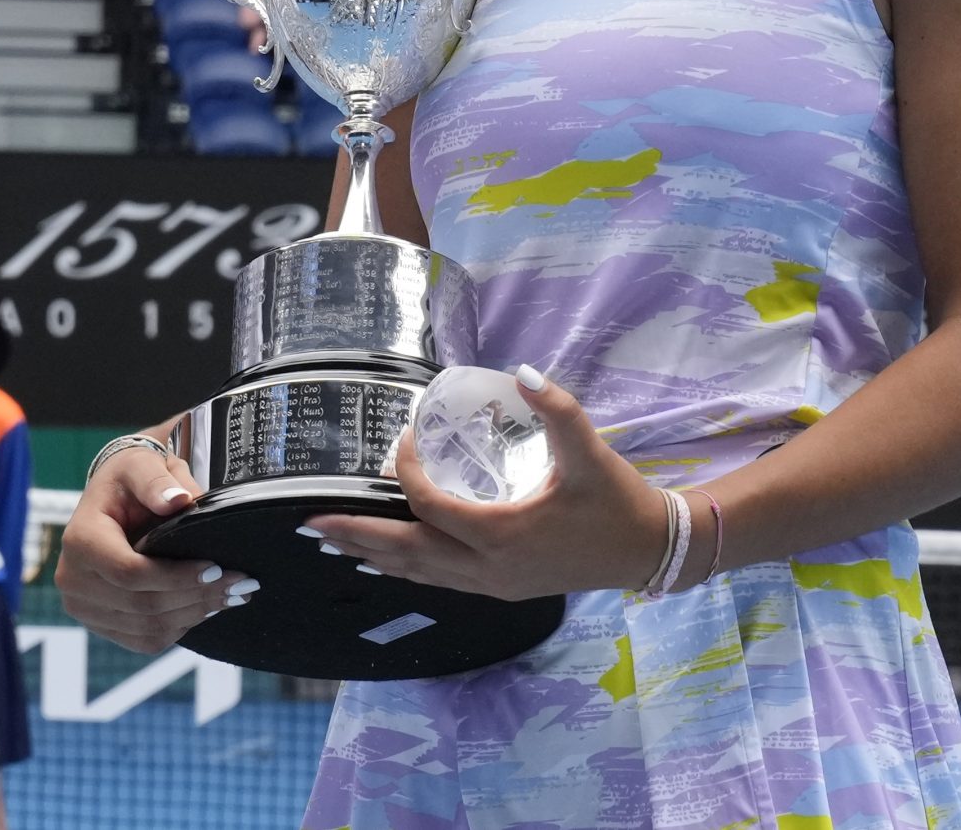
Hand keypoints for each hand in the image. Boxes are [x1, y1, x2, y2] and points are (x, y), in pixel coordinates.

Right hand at [54, 443, 252, 653]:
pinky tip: (206, 608)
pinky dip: (180, 627)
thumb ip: (157, 480)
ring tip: (231, 596)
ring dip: (194, 615)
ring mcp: (84, 607)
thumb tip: (179, 500)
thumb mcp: (140, 465)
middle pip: (142, 605)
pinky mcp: (100, 623)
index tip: (216, 568)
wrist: (113, 500)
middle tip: (241, 583)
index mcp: (80, 540)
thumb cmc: (127, 480)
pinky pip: (145, 640)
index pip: (130, 573)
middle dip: (197, 597)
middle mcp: (74, 579)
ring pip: (148, 629)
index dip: (176, 577)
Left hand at [306, 367, 670, 601]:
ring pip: (420, 574)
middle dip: (358, 535)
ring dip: (374, 555)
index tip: (401, 441)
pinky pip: (440, 582)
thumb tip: (524, 372)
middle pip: (408, 553)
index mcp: (504, 533)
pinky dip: (405, 570)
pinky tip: (383, 561)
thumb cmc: (616, 500)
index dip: (407, 473)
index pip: (431, 506)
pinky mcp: (502, 589)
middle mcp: (490, 568)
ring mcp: (494, 584)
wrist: (650, 550)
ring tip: (331, 541)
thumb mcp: (588, 450)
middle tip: (310, 521)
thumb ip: (557, 408)